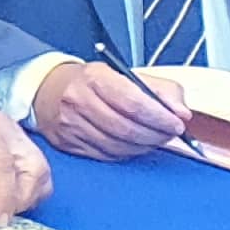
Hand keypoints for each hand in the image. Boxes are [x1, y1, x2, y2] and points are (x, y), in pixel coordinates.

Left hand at [0, 103, 52, 227]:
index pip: (2, 162)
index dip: (3, 196)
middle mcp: (3, 126)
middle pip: (32, 169)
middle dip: (15, 200)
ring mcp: (18, 138)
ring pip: (40, 176)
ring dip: (20, 200)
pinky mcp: (24, 152)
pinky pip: (37, 180)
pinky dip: (22, 197)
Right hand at [28, 57, 198, 159]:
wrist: (48, 90)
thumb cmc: (92, 82)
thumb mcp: (126, 74)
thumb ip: (160, 89)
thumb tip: (181, 112)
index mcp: (95, 78)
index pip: (134, 103)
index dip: (160, 117)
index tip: (176, 123)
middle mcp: (79, 101)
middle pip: (127, 128)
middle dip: (156, 135)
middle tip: (169, 133)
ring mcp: (72, 125)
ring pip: (119, 146)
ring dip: (144, 146)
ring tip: (154, 138)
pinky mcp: (69, 144)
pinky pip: (107, 156)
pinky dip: (127, 153)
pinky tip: (134, 145)